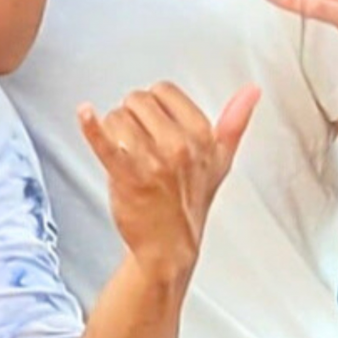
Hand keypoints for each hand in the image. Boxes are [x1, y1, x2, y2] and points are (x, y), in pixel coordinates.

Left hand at [79, 82, 257, 279]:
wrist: (169, 246)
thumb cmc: (191, 201)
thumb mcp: (220, 160)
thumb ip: (235, 122)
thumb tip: (253, 91)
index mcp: (203, 137)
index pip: (163, 91)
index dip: (154, 106)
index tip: (155, 124)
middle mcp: (180, 146)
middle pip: (136, 100)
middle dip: (132, 117)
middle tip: (139, 144)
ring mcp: (153, 161)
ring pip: (116, 117)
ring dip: (113, 131)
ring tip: (125, 154)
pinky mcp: (126, 175)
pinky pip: (104, 142)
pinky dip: (91, 126)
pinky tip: (84, 112)